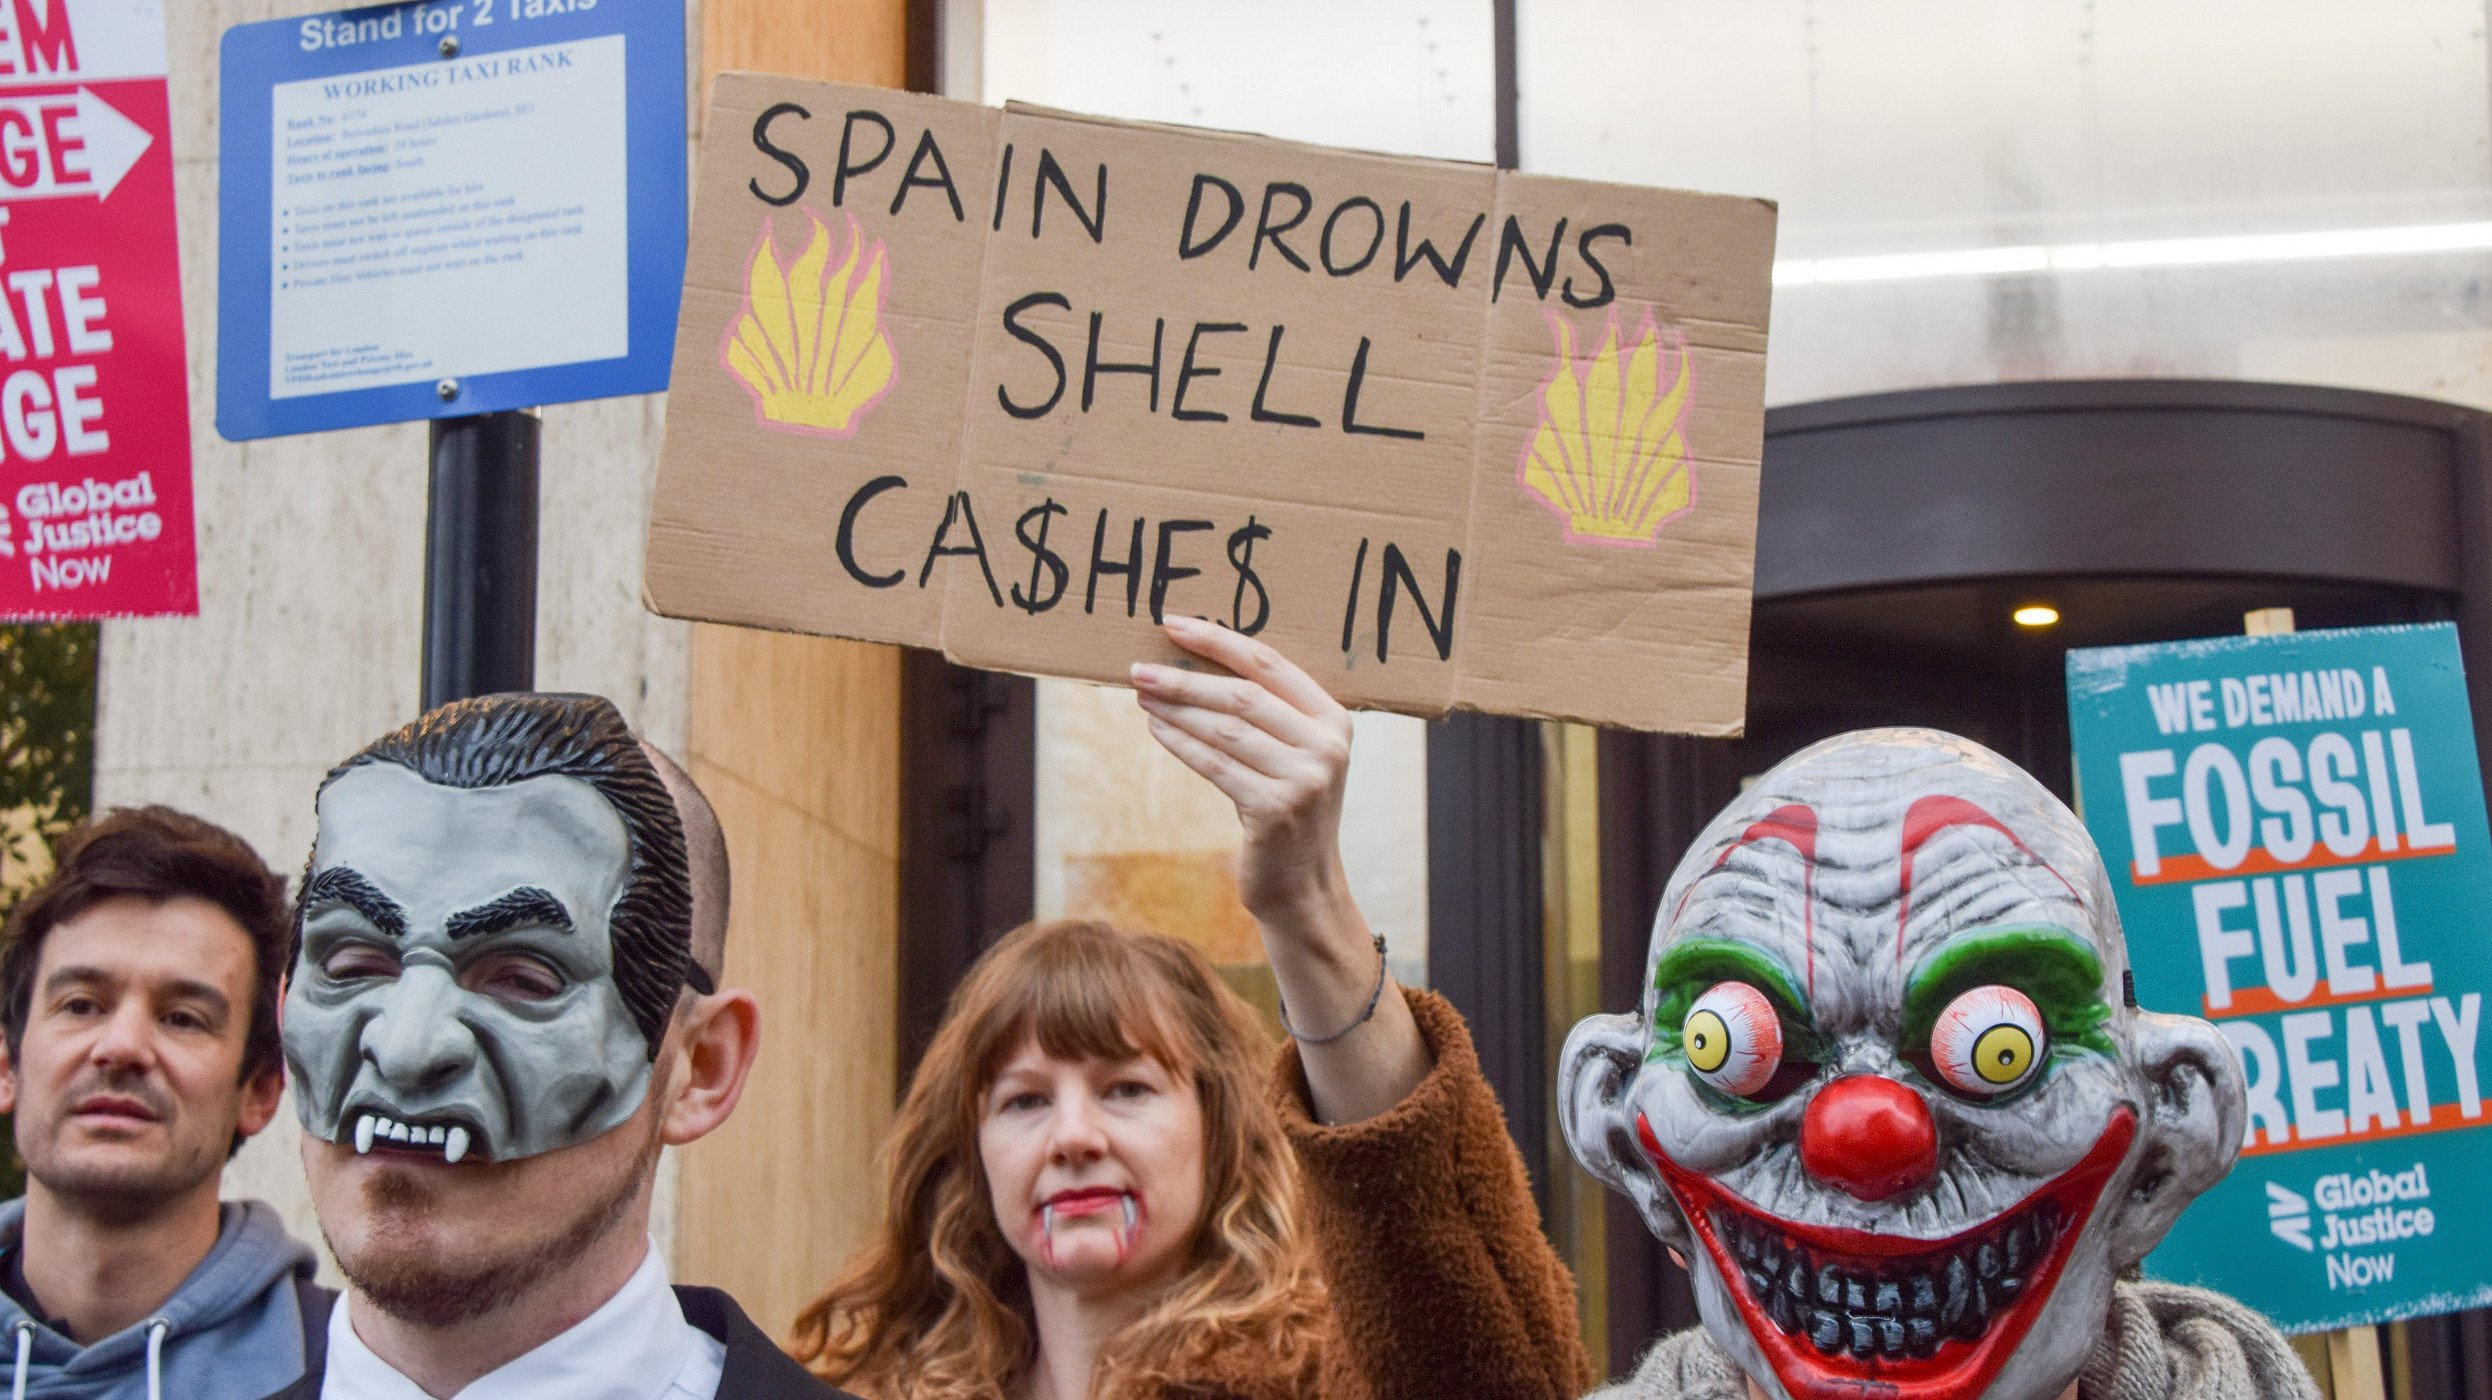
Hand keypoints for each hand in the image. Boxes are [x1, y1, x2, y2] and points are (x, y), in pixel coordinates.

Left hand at [1130, 615, 1353, 926]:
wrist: (1303, 885)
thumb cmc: (1286, 809)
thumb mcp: (1293, 755)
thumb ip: (1266, 713)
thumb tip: (1191, 661)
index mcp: (1333, 719)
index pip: (1270, 664)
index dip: (1219, 640)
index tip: (1173, 624)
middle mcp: (1325, 745)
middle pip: (1242, 695)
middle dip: (1185, 678)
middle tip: (1139, 668)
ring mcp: (1304, 779)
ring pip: (1225, 729)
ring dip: (1176, 709)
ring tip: (1141, 696)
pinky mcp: (1275, 809)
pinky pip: (1215, 765)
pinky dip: (1181, 743)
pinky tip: (1155, 729)